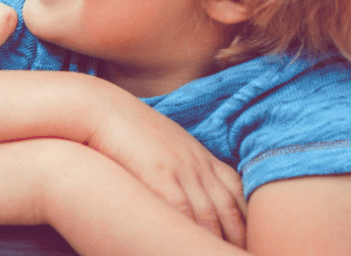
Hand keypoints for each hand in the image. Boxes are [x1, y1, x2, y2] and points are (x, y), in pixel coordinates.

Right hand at [87, 91, 246, 244]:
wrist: (102, 108)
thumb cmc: (127, 128)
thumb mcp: (164, 143)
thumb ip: (180, 164)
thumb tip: (183, 189)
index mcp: (201, 156)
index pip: (237, 192)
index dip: (247, 218)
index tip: (248, 237)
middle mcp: (197, 164)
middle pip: (229, 209)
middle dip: (238, 235)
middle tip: (241, 252)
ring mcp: (180, 170)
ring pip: (210, 215)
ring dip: (217, 239)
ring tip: (218, 254)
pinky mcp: (159, 175)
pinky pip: (182, 210)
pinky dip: (190, 230)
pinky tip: (188, 243)